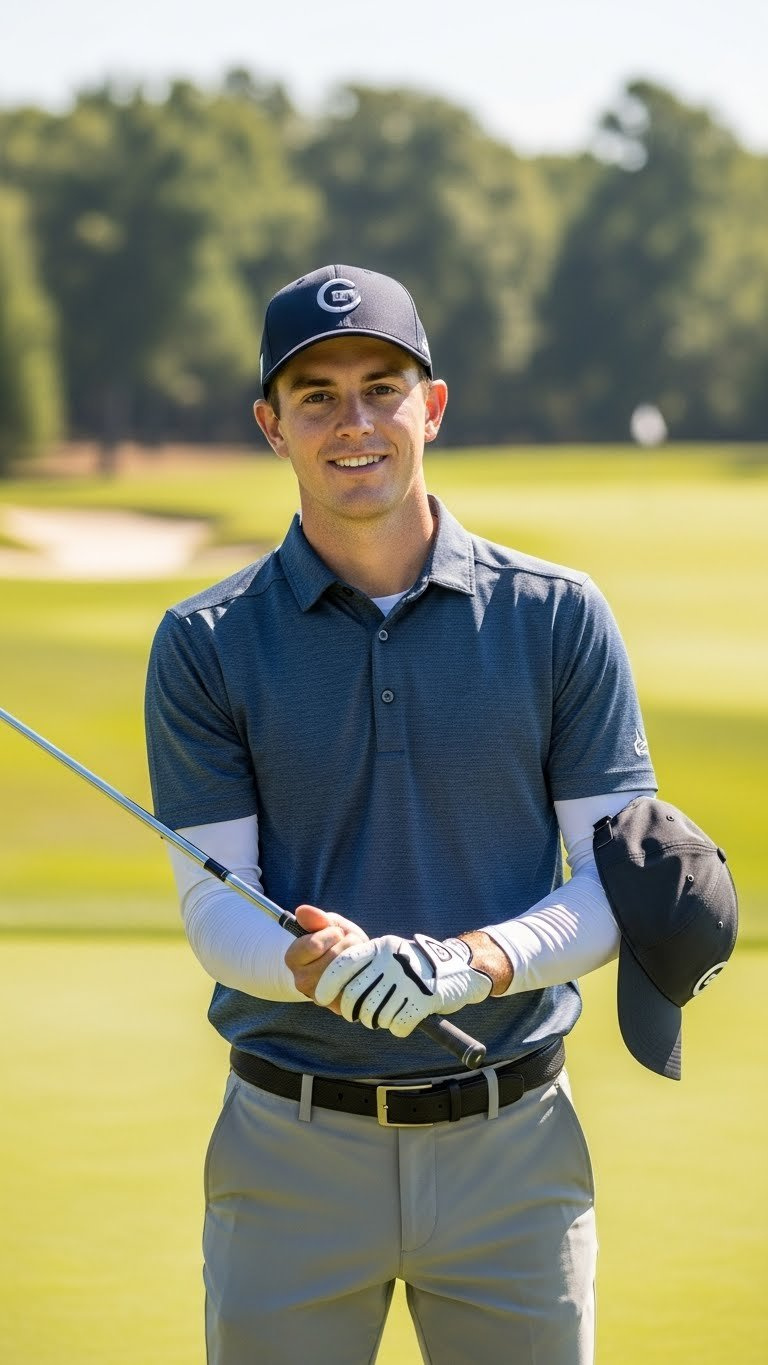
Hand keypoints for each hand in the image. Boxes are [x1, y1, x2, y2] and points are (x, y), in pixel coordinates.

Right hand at [284, 904, 368, 1009]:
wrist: (353, 966)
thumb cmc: (339, 943)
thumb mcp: (330, 926)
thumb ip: (317, 919)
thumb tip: (301, 911)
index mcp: (293, 959)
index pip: (313, 944)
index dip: (331, 935)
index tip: (336, 935)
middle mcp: (302, 982)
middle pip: (333, 958)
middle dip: (348, 945)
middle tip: (349, 947)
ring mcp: (321, 997)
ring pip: (347, 971)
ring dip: (359, 957)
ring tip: (357, 956)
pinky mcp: (340, 1007)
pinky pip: (358, 985)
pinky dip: (366, 973)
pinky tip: (362, 971)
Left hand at [314, 934, 492, 1036]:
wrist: (458, 970)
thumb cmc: (413, 965)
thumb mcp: (388, 951)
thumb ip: (360, 960)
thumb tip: (329, 981)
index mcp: (380, 947)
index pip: (343, 964)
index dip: (327, 984)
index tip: (320, 998)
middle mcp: (392, 961)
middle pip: (354, 995)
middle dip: (351, 1010)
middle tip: (358, 1014)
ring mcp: (408, 981)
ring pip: (373, 1014)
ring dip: (376, 1020)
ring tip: (385, 1015)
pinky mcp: (423, 1000)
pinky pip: (397, 1025)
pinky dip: (398, 1027)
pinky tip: (404, 1020)